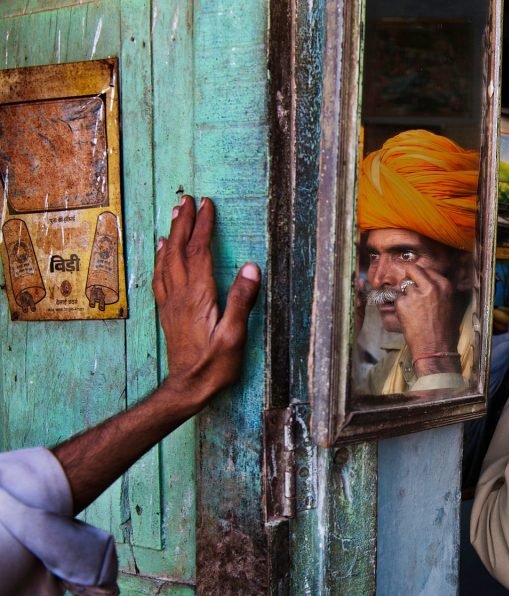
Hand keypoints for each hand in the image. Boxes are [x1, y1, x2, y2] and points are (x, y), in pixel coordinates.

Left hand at [152, 195, 261, 408]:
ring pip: (166, 259)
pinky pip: (161, 275)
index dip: (204, 226)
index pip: (200, 252)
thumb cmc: (215, 365)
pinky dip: (161, 256)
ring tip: (175, 215)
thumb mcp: (235, 335)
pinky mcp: (168, 311)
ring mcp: (171, 302)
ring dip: (171, 234)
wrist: (188, 387)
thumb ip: (241, 300)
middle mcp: (180, 294)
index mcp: (198, 295)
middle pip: (178, 249)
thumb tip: (251, 267)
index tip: (208, 205)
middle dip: (184, 222)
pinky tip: (162, 250)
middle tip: (187, 199)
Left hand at [393, 263, 462, 374]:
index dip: (420, 276)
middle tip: (408, 288)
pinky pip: (397, 299)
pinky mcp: (403, 303)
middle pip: (412, 269)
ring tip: (411, 309)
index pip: (427, 270)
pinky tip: (407, 317)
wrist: (435, 347)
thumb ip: (439, 290)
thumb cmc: (444, 330)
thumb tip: (426, 281)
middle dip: (408, 277)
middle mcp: (431, 286)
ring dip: (404, 294)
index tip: (417, 282)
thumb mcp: (449, 304)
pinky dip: (399, 307)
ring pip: (403, 285)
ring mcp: (415, 294)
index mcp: (444, 285)